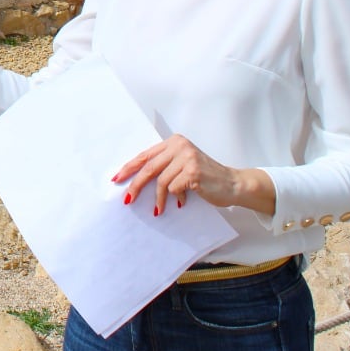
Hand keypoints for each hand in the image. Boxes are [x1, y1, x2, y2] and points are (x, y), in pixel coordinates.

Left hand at [110, 134, 275, 216]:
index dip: (129, 168)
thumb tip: (135, 180)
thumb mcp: (182, 165)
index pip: (145, 155)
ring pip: (161, 181)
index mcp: (174, 141)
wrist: (233, 184)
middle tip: (127, 200)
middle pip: (149, 167)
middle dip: (135, 185)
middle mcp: (180, 146)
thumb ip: (164, 166)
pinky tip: (183, 201)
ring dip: (158, 199)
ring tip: (159, 209)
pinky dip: (176, 198)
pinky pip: (173, 189)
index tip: (117, 179)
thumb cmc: (205, 177)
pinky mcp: (193, 172)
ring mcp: (187, 157)